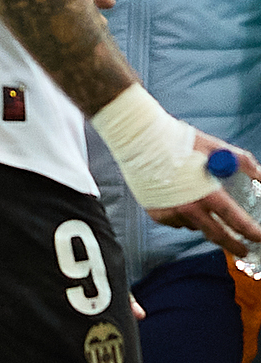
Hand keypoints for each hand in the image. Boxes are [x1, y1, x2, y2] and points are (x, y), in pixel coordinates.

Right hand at [147, 132, 260, 255]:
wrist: (140, 139)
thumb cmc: (178, 142)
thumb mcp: (215, 148)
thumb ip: (243, 162)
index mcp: (206, 193)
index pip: (235, 220)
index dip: (251, 232)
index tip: (259, 238)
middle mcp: (188, 207)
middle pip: (217, 235)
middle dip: (233, 245)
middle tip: (242, 250)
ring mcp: (171, 212)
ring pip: (194, 226)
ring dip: (203, 223)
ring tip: (202, 209)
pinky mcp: (156, 212)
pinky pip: (176, 221)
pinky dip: (182, 216)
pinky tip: (181, 202)